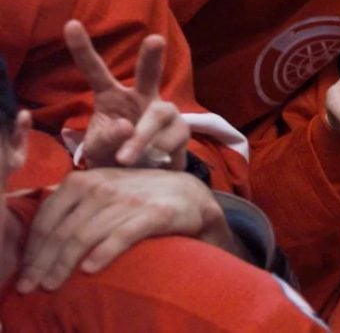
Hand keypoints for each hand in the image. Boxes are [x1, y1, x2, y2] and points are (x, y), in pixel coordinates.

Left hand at [16, 168, 235, 292]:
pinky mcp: (154, 214)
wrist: (190, 195)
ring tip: (52, 285)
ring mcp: (129, 200)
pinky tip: (89, 270)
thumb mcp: (103, 190)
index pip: (48, 216)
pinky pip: (121, 236)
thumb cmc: (139, 197)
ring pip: (85, 236)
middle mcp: (104, 187)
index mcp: (85, 179)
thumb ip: (74, 203)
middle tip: (31, 286)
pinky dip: (103, 254)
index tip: (25, 272)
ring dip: (63, 265)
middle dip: (42, 262)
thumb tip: (37, 234)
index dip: (32, 247)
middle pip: (63, 230)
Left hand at [64, 20, 188, 170]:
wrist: (140, 181)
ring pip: (158, 115)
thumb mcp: (98, 150)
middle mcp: (142, 98)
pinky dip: (157, 152)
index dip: (83, 48)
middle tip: (155, 40)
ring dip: (141, 138)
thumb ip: (105, 140)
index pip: (95, 71)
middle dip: (152, 57)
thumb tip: (126, 126)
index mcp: (111, 97)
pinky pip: (172, 137)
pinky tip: (152, 162)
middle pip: (149, 74)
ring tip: (124, 160)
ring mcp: (164, 113)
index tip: (70, 24)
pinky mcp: (182, 130)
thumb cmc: (113, 157)